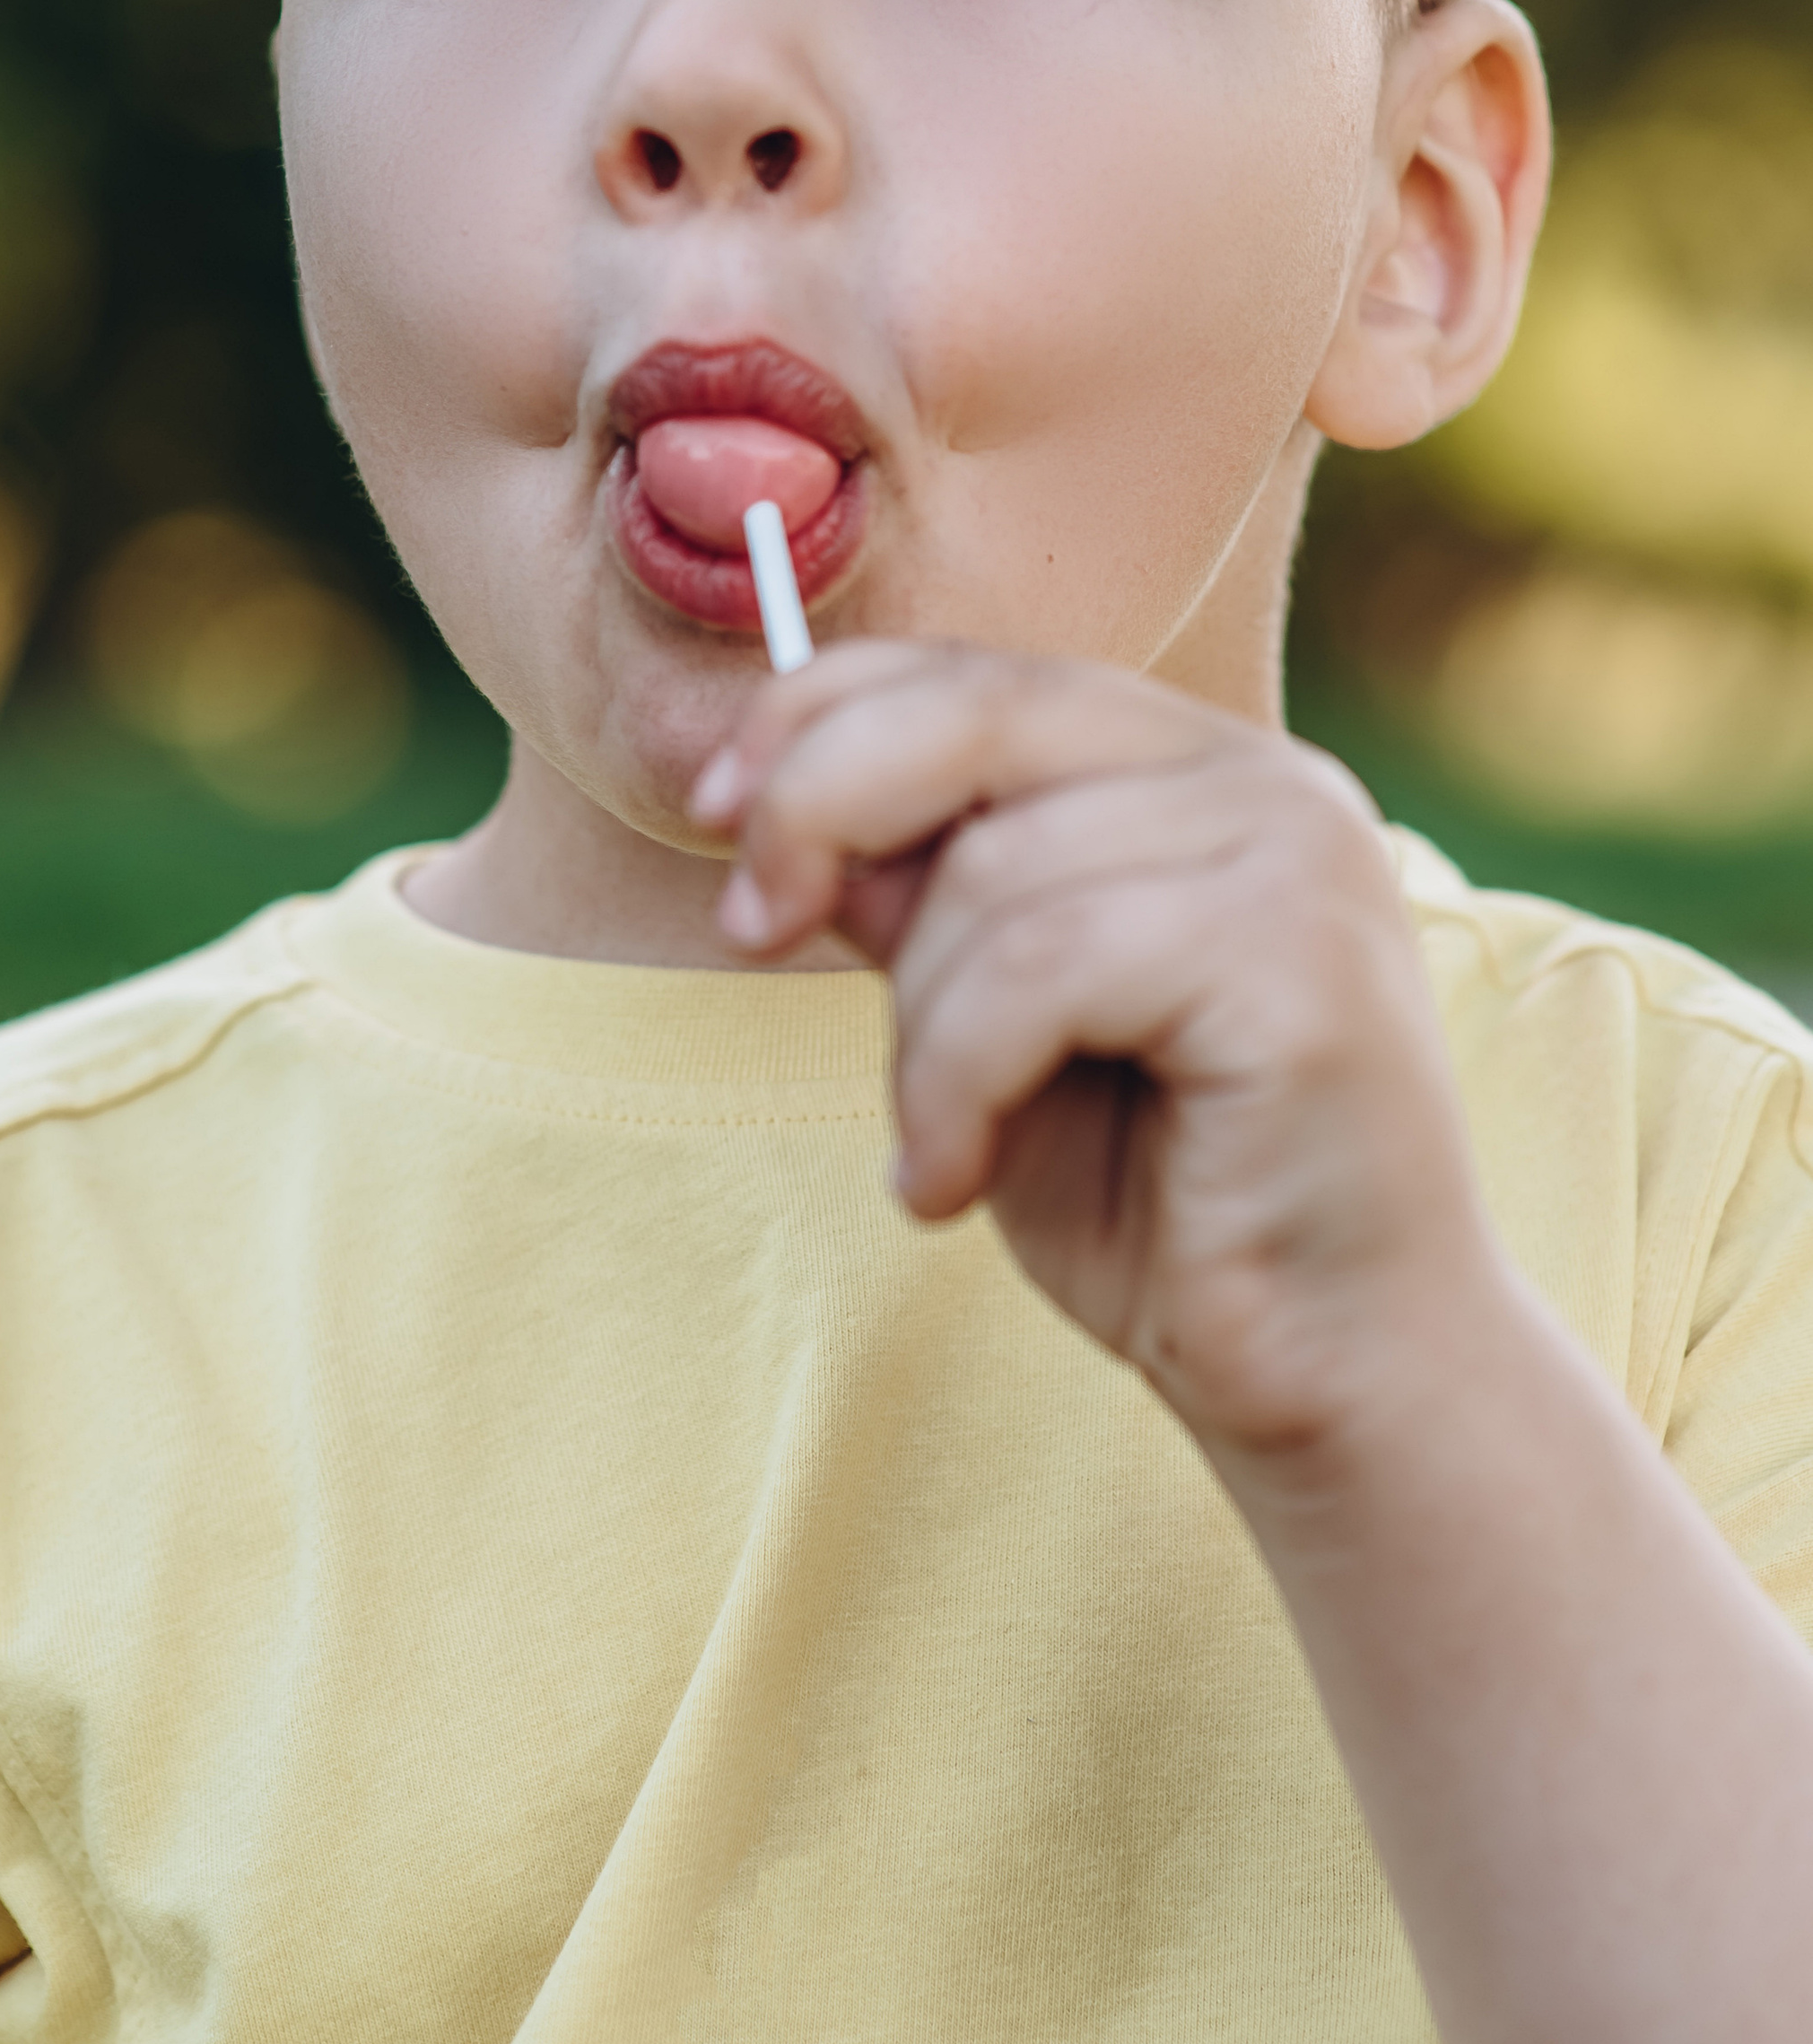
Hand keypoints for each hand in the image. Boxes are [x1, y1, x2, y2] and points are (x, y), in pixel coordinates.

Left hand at [690, 642, 1496, 1467]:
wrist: (1329, 1375)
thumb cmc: (1156, 1200)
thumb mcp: (985, 1018)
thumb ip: (916, 895)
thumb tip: (773, 799)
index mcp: (1193, 766)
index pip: (973, 668)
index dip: (815, 715)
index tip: (714, 810)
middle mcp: (1266, 780)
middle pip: (976, 711)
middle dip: (818, 807)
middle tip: (748, 930)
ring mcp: (1301, 858)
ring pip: (994, 871)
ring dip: (916, 1030)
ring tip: (937, 1147)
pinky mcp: (1304, 962)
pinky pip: (1044, 969)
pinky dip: (957, 1083)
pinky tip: (951, 1183)